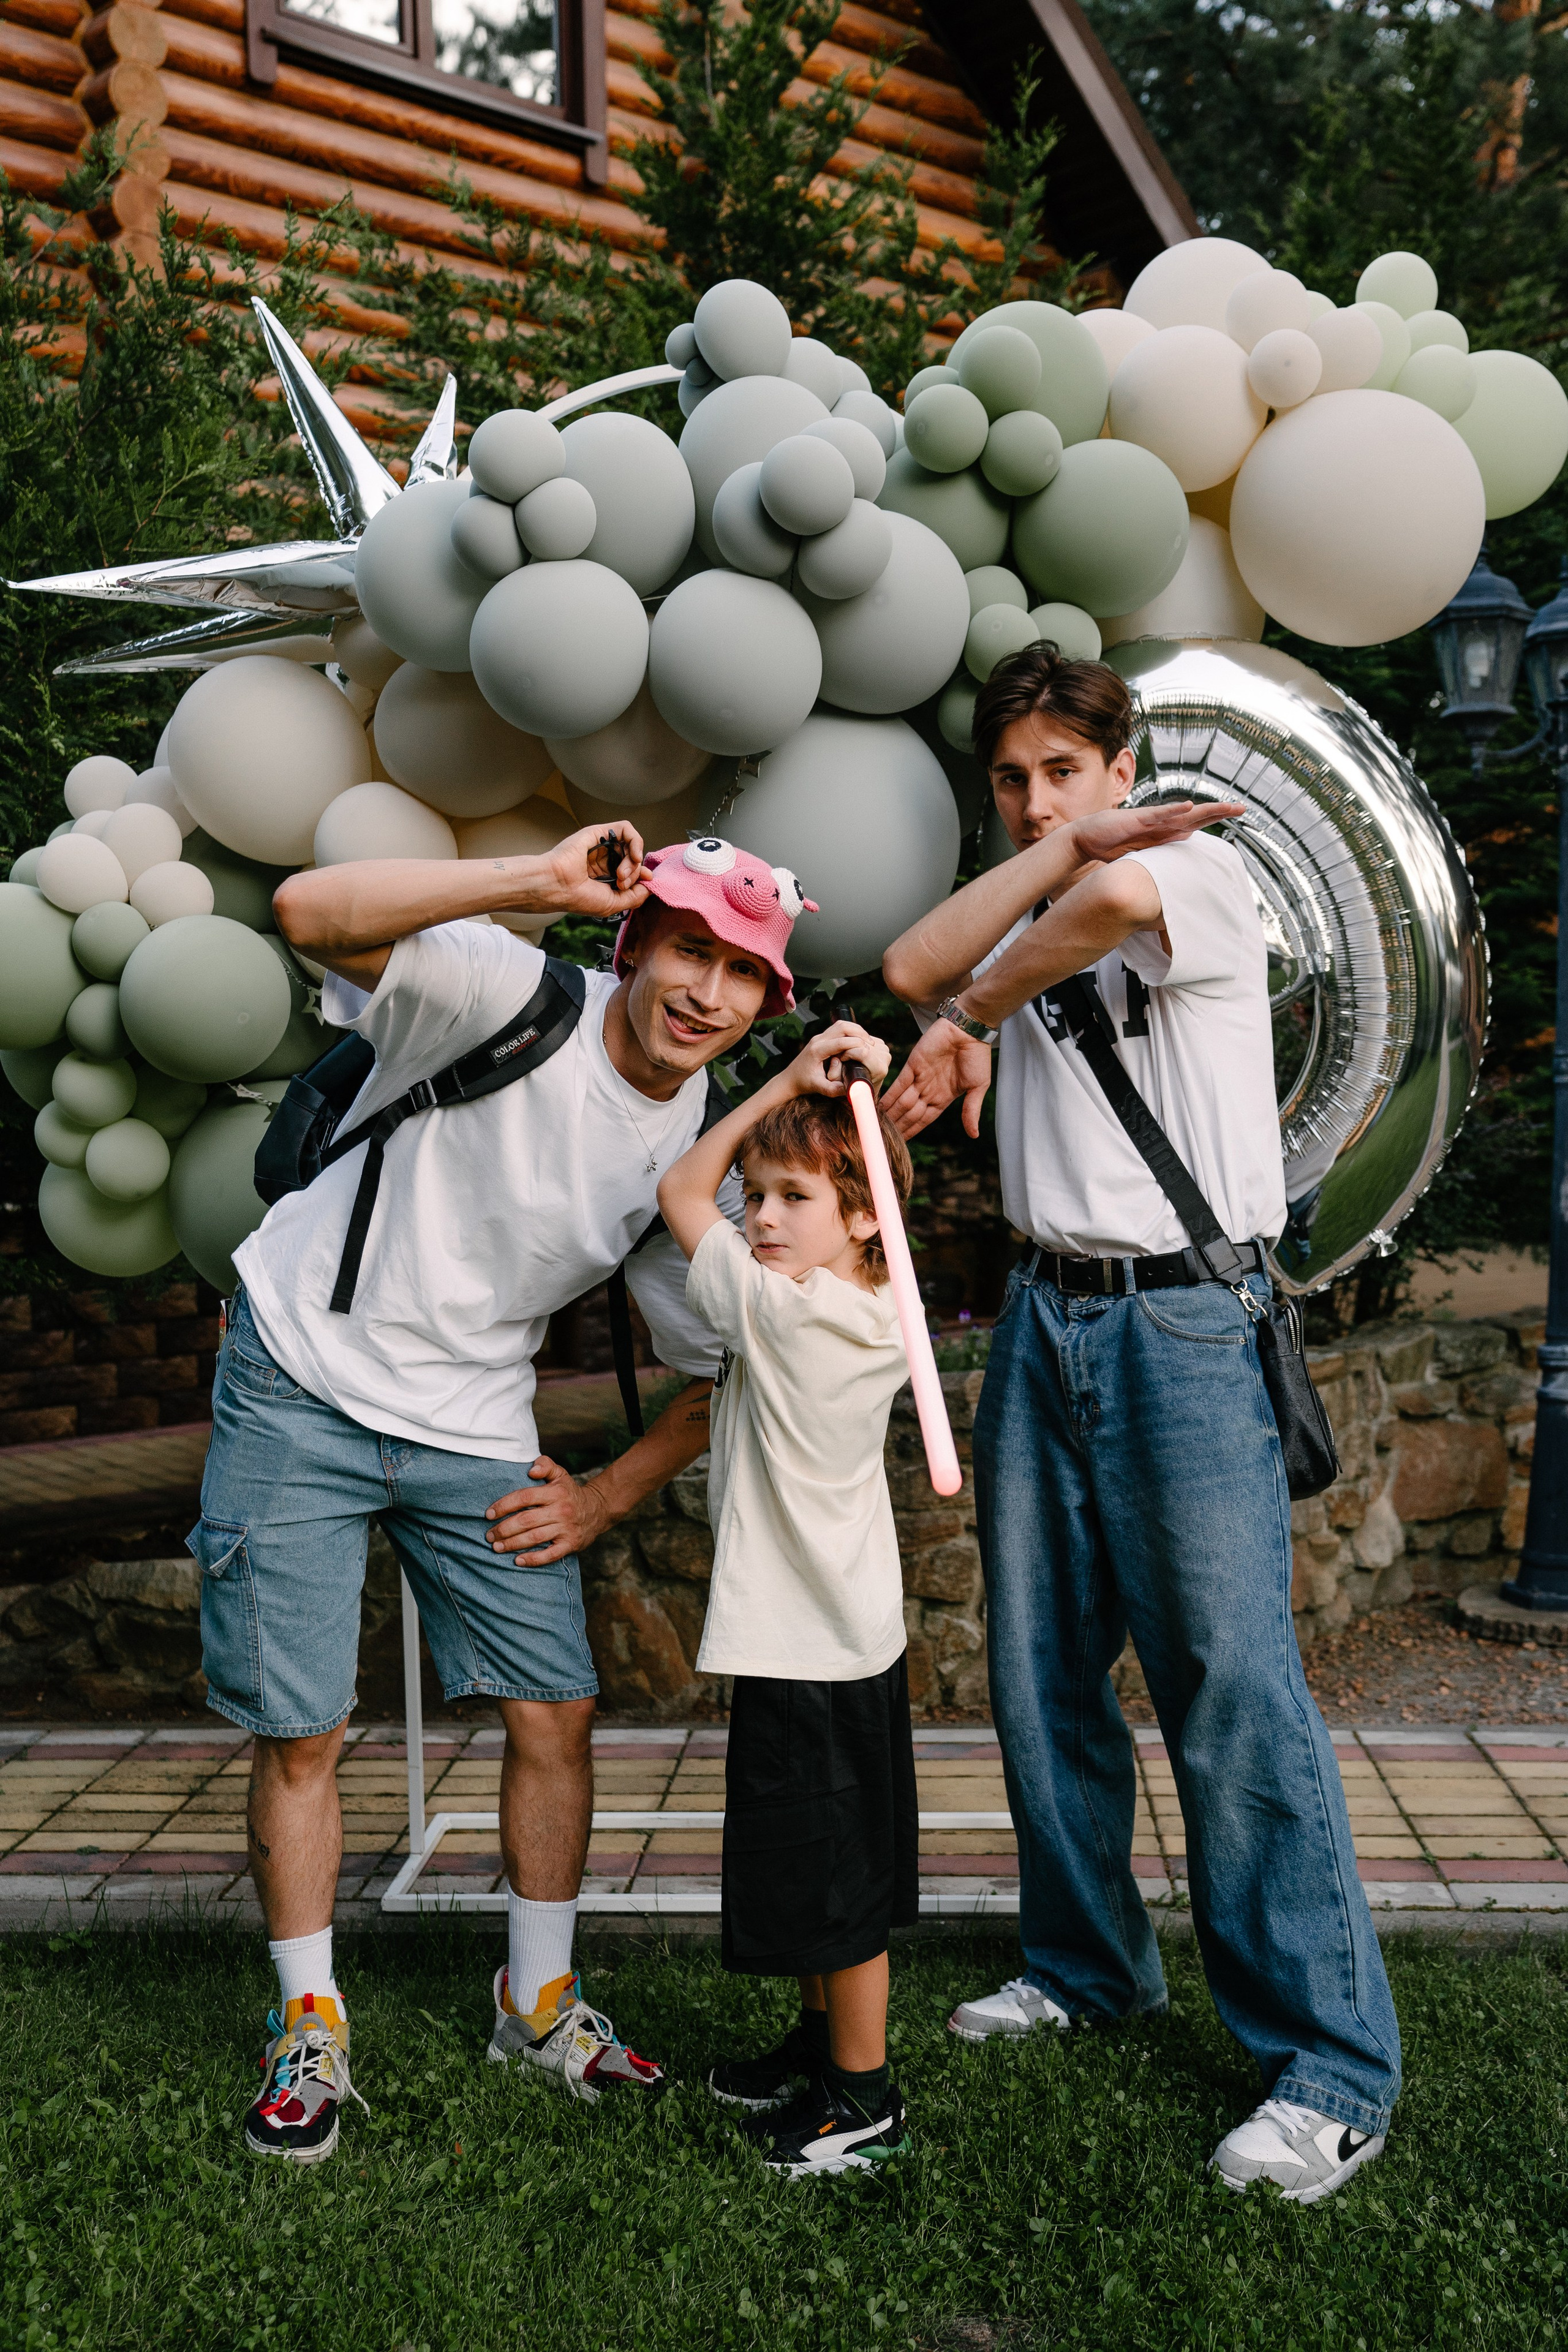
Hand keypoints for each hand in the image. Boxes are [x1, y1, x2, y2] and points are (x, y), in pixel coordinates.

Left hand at [485, 1456, 611, 1563]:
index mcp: (555, 1492)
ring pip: (535, 1538)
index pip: (524, 1497)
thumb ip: (545, 1465)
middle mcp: (561, 1510)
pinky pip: (550, 1555)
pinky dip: (533, 1559)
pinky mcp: (571, 1544)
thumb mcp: (560, 1474)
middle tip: (489, 1535)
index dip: (504, 1505)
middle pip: (526, 1520)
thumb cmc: (569, 1493)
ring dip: (513, 1544)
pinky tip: (518, 1561)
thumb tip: (531, 1470)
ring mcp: (566, 1528)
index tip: (489, 1514)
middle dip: (504, 1529)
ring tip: (497, 1547)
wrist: (597, 1510)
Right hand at [536, 823, 650, 918]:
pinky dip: (636, 842)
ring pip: (632, 845)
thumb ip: (636, 895)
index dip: (641, 876)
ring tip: (620, 875)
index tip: (642, 884)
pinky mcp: (599, 832)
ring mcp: (602, 844)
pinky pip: (626, 828)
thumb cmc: (579, 897)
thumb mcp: (614, 903)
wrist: (558, 886)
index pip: (633, 870)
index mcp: (606, 875)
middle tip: (622, 883)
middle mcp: (605, 858)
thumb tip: (650, 883)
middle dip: (634, 873)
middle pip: (634, 858)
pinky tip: (633, 856)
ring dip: (633, 862)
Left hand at [788, 1019, 890, 1095]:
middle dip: (859, 1033)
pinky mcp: (822, 1038)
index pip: (841, 1041)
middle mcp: (818, 1040)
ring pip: (841, 1025)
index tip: (868, 1050)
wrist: (790, 1079)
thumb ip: (834, 1089)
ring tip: (867, 1041)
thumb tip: (850, 1088)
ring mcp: (819, 1037)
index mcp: (817, 1050)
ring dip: (856, 1030)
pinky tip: (858, 1041)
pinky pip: (838, 1029)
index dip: (857, 1043)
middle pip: (842, 1027)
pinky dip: (851, 1032)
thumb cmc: (804, 1083)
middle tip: (870, 1044)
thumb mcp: (819, 1088)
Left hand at [881, 1020, 990, 1139]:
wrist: (969, 1029)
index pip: (923, 1120)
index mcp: (943, 1098)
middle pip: (909, 1114)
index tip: (899, 1143)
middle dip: (897, 1127)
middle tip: (882, 1140)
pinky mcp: (912, 1065)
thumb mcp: (978, 1086)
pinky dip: (888, 1096)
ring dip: (890, 1115)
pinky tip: (879, 1107)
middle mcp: (929, 1090)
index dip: (911, 1131)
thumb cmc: (977, 1056)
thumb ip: (971, 1110)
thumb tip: (974, 1135)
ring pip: (901, 1102)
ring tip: (877, 1128)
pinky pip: (898, 1084)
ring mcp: (919, 1078)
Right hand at [1068, 799, 1244, 869]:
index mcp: (1165, 831)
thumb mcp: (1144, 853)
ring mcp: (1151, 819)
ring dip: (1205, 809)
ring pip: (1184, 813)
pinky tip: (1189, 807)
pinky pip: (1159, 814)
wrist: (1088, 838)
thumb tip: (1183, 852)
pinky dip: (1174, 811)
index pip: (1196, 824)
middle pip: (1197, 816)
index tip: (1235, 816)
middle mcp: (1162, 822)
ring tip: (1226, 807)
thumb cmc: (1113, 845)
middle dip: (1220, 811)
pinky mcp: (1137, 819)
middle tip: (1242, 808)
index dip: (1215, 819)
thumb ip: (1162, 851)